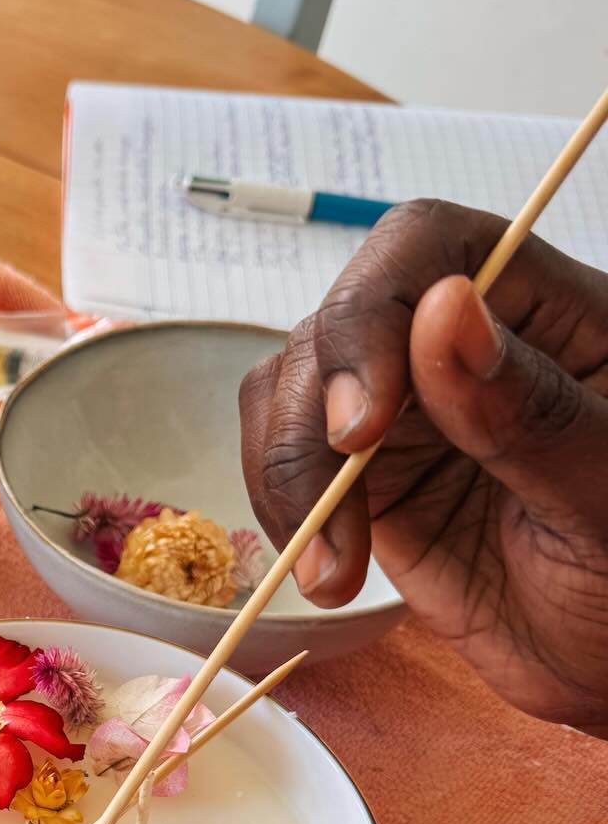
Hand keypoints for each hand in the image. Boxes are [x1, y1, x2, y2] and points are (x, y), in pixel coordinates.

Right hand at [239, 199, 607, 732]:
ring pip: (290, 387)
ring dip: (289, 477)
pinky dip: (281, 514)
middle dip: (317, 418)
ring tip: (334, 571)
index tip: (365, 422)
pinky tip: (327, 576)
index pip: (427, 247)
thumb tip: (446, 309)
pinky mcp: (363, 477)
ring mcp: (404, 409)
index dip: (370, 310)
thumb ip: (533, 409)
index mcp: (542, 309)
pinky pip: (285, 459)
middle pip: (336, 322)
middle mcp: (457, 343)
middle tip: (336, 520)